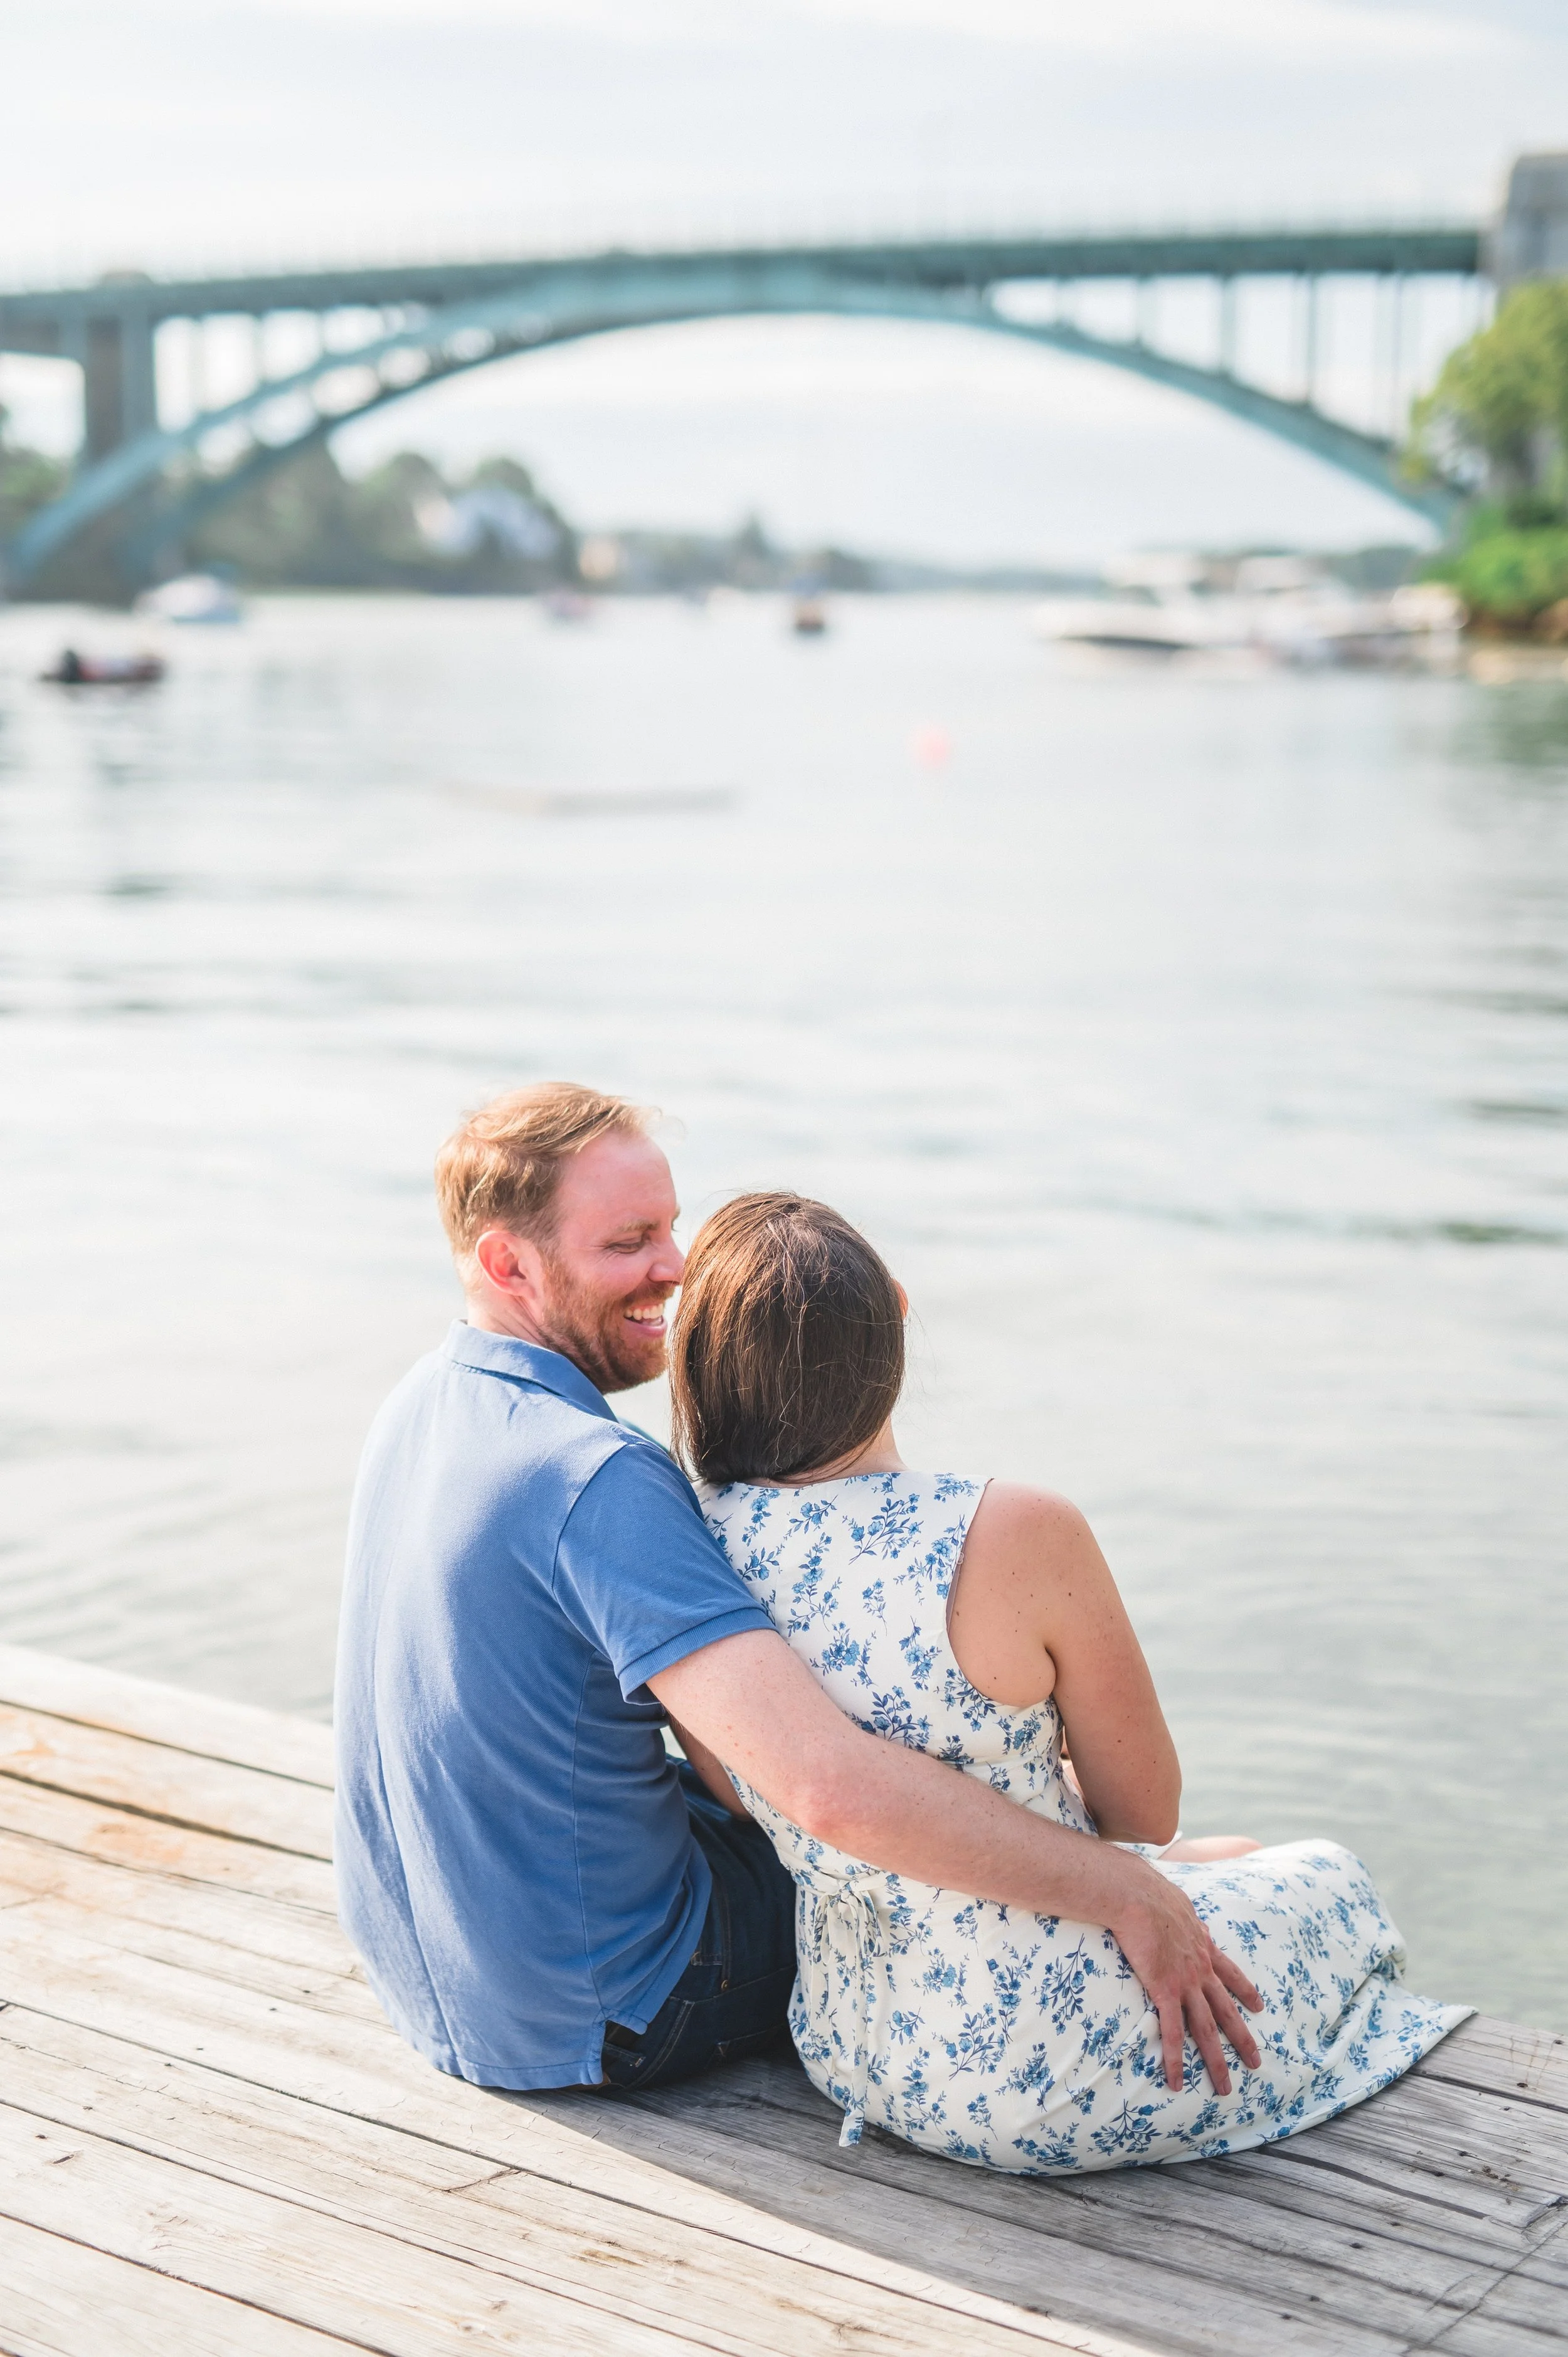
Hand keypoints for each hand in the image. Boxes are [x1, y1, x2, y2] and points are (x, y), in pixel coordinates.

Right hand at [1110, 1862, 1263, 2093]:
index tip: (1259, 2007)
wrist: (1137, 1894)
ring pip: (1206, 2030)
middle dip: (1242, 2040)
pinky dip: (1175, 2060)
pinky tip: (1177, 2082)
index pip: (1231, 1974)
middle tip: (1256, 2063)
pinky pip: (1172, 2033)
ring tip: (1225, 2089)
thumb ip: (1185, 1914)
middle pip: (1227, 2012)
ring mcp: (1186, 1983)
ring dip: (1216, 2062)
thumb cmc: (1149, 1891)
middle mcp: (1201, 1969)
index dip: (1246, 1991)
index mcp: (1203, 1946)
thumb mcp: (1177, 1902)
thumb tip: (1188, 1913)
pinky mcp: (1165, 1991)